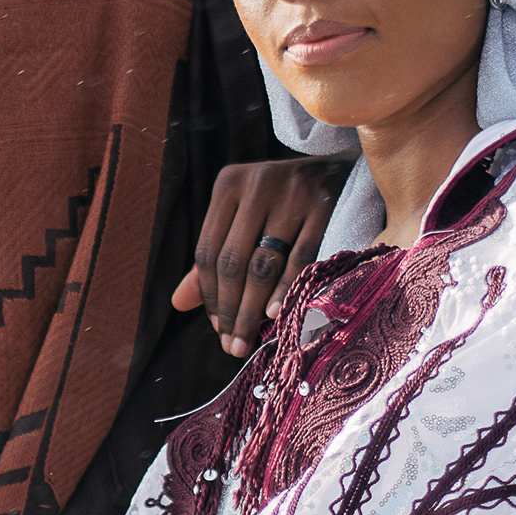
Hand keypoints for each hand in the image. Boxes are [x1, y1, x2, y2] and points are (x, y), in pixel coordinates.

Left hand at [172, 159, 336, 358]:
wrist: (337, 169)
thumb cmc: (281, 201)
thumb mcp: (243, 217)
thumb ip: (213, 256)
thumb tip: (179, 303)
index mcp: (229, 184)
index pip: (208, 250)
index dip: (209, 294)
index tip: (217, 327)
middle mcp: (257, 185)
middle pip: (233, 261)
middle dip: (230, 310)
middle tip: (231, 345)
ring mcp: (292, 194)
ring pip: (263, 264)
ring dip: (253, 309)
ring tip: (248, 341)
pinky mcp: (324, 206)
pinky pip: (301, 258)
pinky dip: (285, 290)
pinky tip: (276, 315)